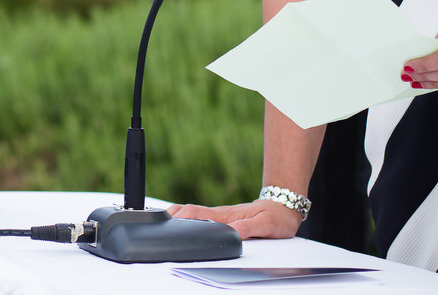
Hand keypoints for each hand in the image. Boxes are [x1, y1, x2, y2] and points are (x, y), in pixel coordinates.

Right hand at [165, 200, 302, 239]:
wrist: (283, 206)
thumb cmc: (276, 216)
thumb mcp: (267, 225)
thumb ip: (249, 228)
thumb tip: (232, 232)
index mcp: (226, 216)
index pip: (197, 214)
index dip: (181, 217)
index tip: (169, 223)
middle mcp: (220, 214)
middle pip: (187, 211)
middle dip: (170, 215)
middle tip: (155, 222)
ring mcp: (220, 215)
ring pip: (191, 213)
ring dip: (175, 215)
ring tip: (161, 223)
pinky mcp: (223, 218)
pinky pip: (199, 217)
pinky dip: (185, 219)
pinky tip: (180, 225)